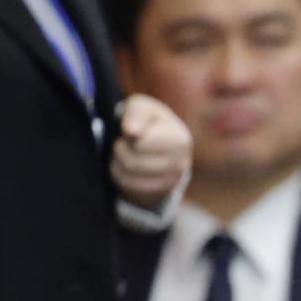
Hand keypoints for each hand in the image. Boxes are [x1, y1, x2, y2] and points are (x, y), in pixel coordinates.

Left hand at [111, 94, 191, 211]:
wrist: (160, 145)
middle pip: (133, 162)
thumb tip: (131, 131)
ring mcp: (172, 182)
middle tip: (126, 142)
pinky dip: (121, 174)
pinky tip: (128, 166)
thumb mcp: (141, 107)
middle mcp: (181, 163)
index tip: (131, 129)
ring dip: (119, 161)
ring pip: (128, 175)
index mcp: (180, 139)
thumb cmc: (147, 122)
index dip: (130, 135)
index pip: (143, 144)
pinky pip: (128, 186)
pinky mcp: (159, 193)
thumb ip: (137, 112)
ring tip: (126, 153)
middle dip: (121, 149)